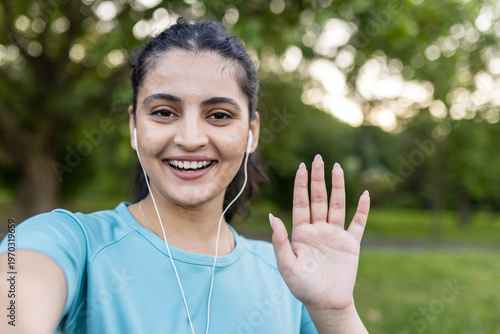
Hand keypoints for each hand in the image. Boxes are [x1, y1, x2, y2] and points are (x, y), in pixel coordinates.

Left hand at [269, 154, 369, 312]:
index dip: (301, 184)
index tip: (302, 166)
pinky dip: (363, 210)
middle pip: (318, 198)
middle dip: (318, 179)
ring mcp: (335, 235)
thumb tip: (272, 216)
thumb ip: (280, 240)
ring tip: (337, 168)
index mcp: (301, 232)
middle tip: (319, 158)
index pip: (301, 202)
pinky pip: (358, 223)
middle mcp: (318, 229)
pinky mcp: (351, 244)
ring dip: (338, 187)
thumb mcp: (287, 264)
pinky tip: (364, 195)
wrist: (325, 302)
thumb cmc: (302, 286)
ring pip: (337, 205)